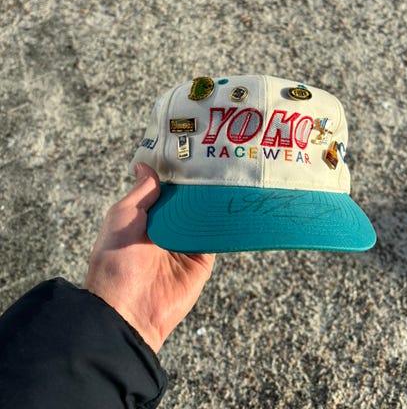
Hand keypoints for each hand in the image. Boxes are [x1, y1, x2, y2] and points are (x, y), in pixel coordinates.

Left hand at [84, 163, 214, 352]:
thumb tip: (145, 165)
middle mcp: (168, 230)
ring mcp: (186, 246)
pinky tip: (233, 204)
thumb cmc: (116, 261)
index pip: (168, 191)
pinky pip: (216, 239)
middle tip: (219, 161)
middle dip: (201, 186)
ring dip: (214, 203)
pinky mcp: (201, 262)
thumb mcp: (122, 217)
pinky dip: (223, 224)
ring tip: (231, 177)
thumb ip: (141, 193)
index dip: (179, 175)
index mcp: (147, 219)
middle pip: (189, 202)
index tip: (194, 153)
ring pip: (205, 218)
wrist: (127, 310)